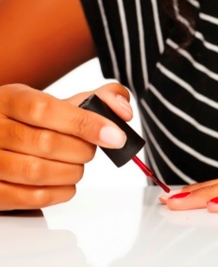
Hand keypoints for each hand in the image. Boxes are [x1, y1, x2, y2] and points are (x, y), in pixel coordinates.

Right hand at [0, 82, 131, 210]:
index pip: (45, 109)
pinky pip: (32, 198)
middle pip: (46, 143)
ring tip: (75, 164)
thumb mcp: (61, 103)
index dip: (86, 124)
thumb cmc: (35, 124)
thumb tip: (124, 111)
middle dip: (82, 150)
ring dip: (72, 171)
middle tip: (88, 149)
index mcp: (10, 100)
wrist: (0, 140)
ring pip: (38, 172)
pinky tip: (64, 182)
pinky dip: (60, 192)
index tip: (115, 136)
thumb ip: (98, 100)